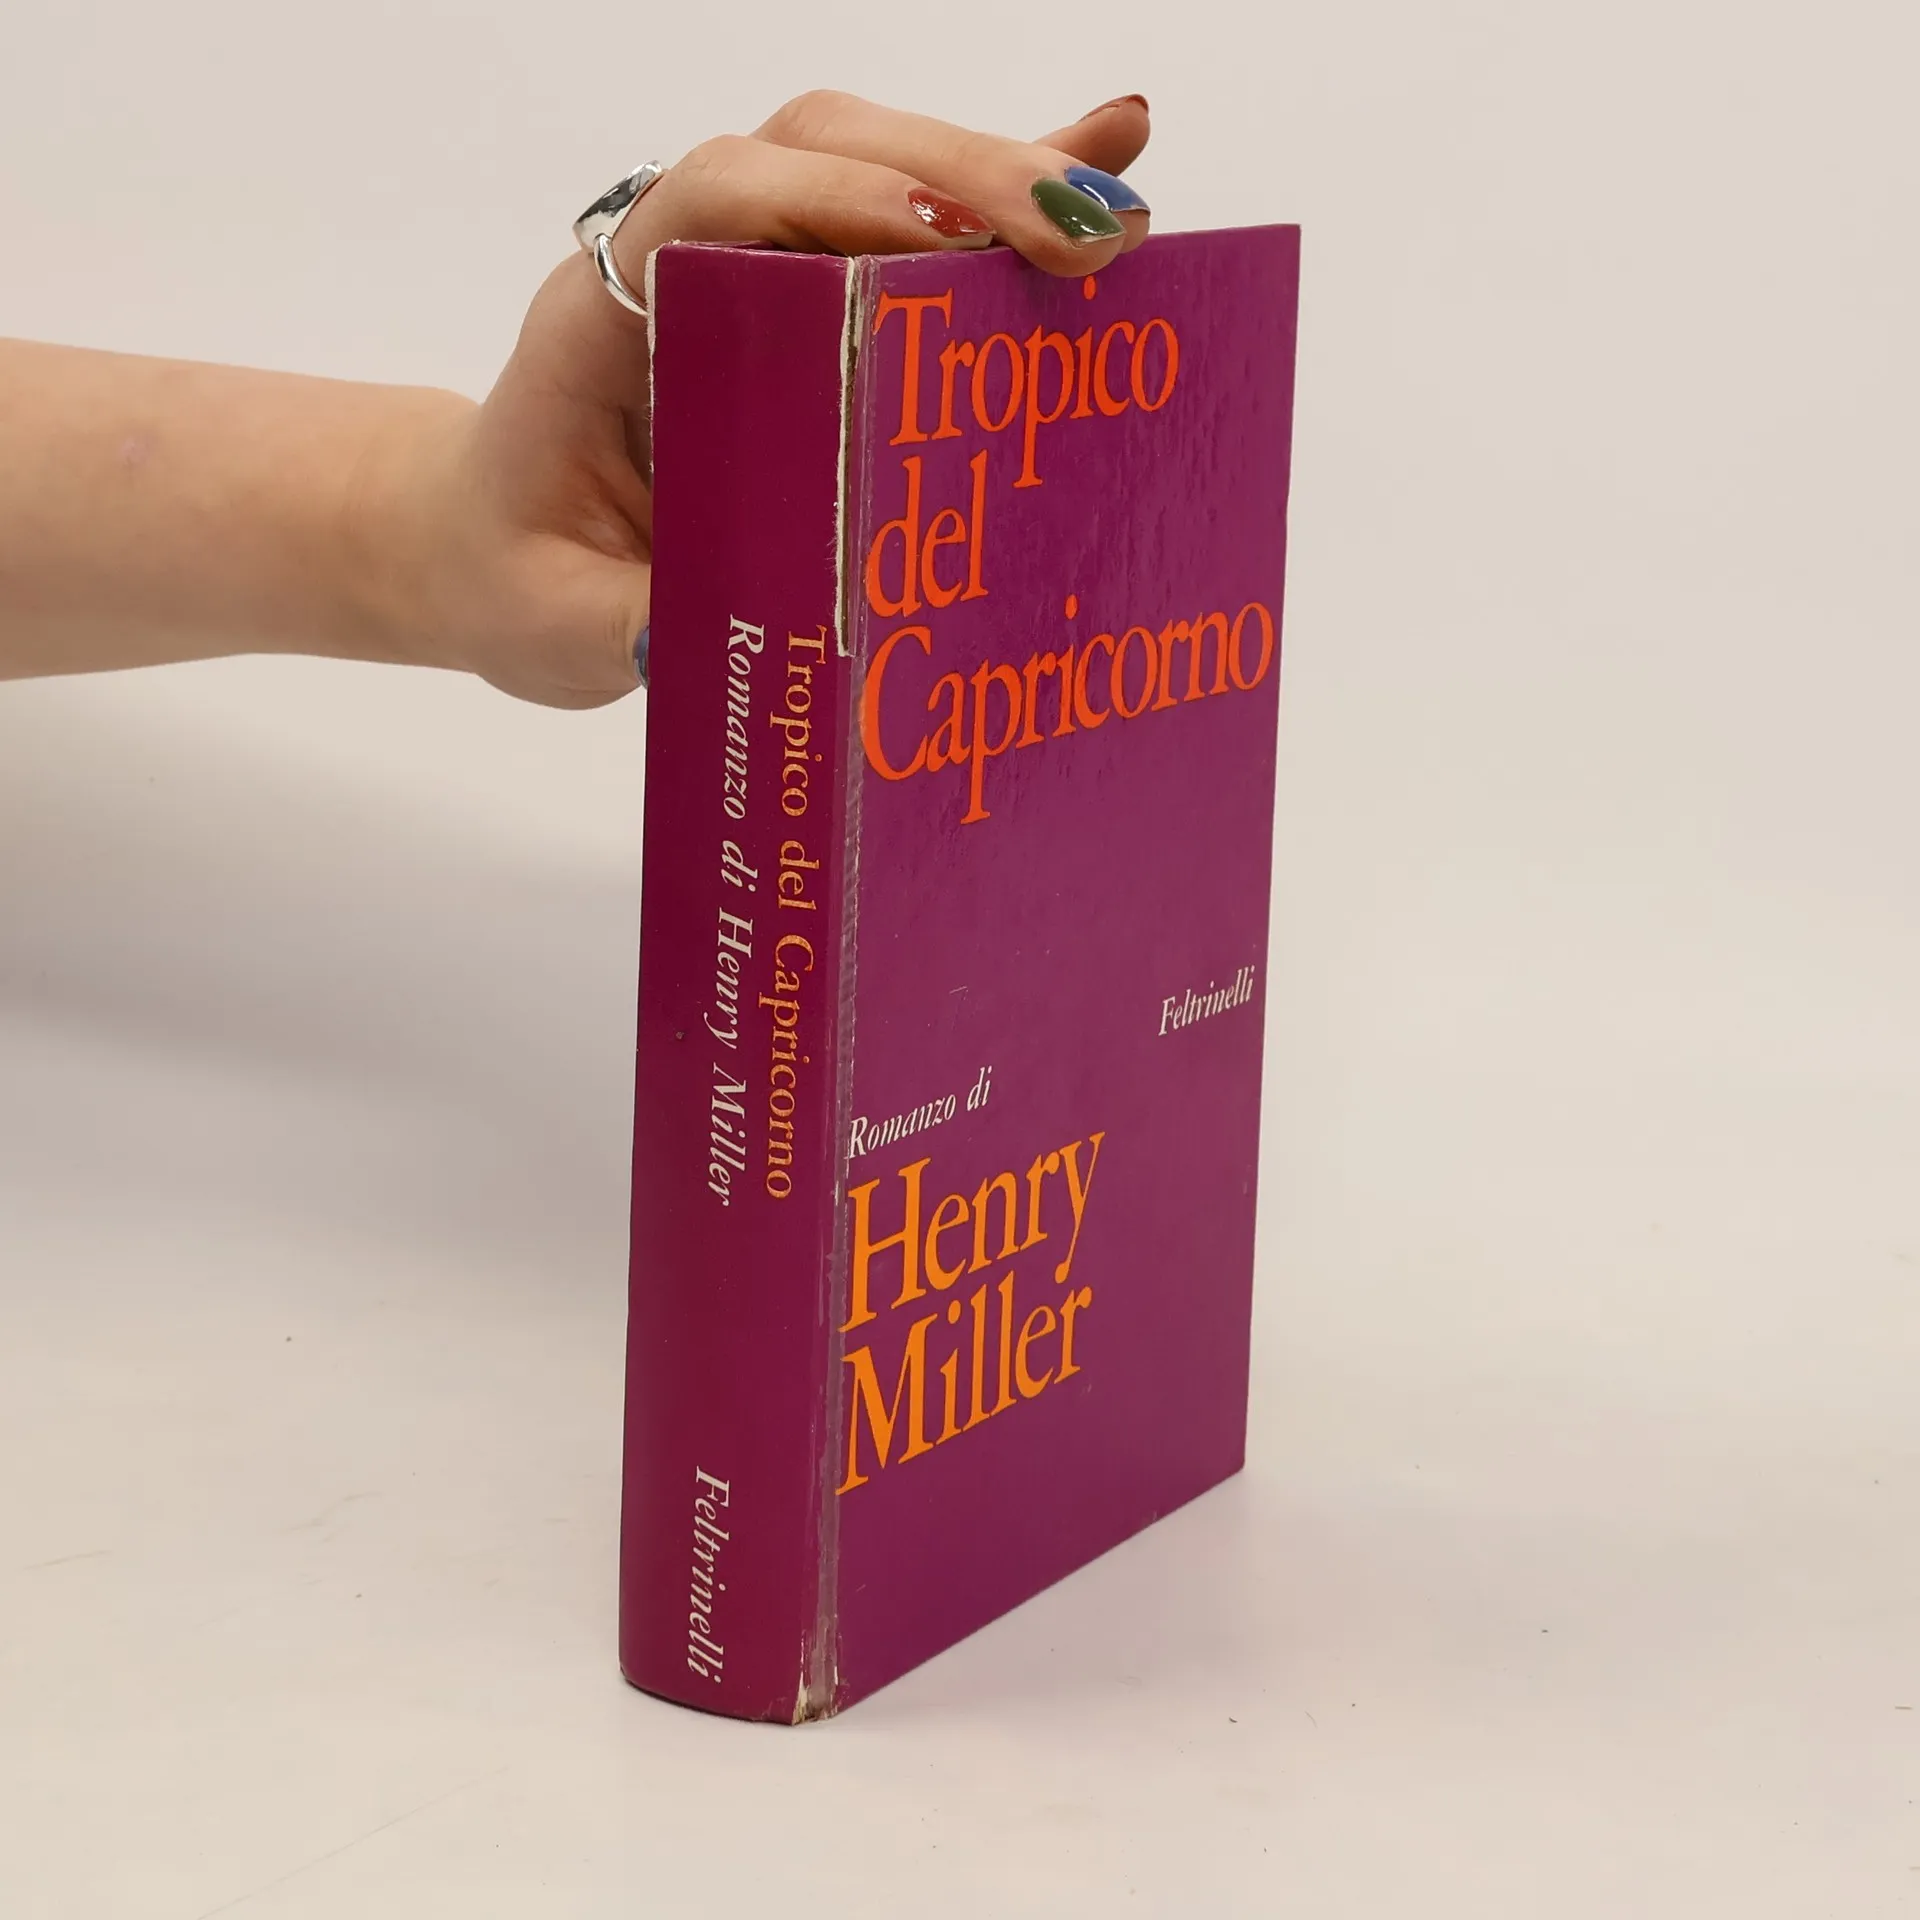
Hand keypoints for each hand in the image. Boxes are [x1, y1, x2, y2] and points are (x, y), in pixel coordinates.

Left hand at [396, 92, 1152, 708]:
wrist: (494, 546)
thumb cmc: (520, 571)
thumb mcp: (554, 619)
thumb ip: (625, 624)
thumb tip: (733, 633)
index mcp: (609, 315)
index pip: (715, 201)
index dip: (829, 203)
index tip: (940, 244)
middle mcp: (688, 261)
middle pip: (824, 152)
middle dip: (960, 176)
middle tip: (1080, 241)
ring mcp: (754, 268)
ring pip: (880, 167)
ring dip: (1003, 180)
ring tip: (1120, 222)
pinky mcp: (809, 301)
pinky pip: (914, 227)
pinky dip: (1007, 194)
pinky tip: (1110, 167)